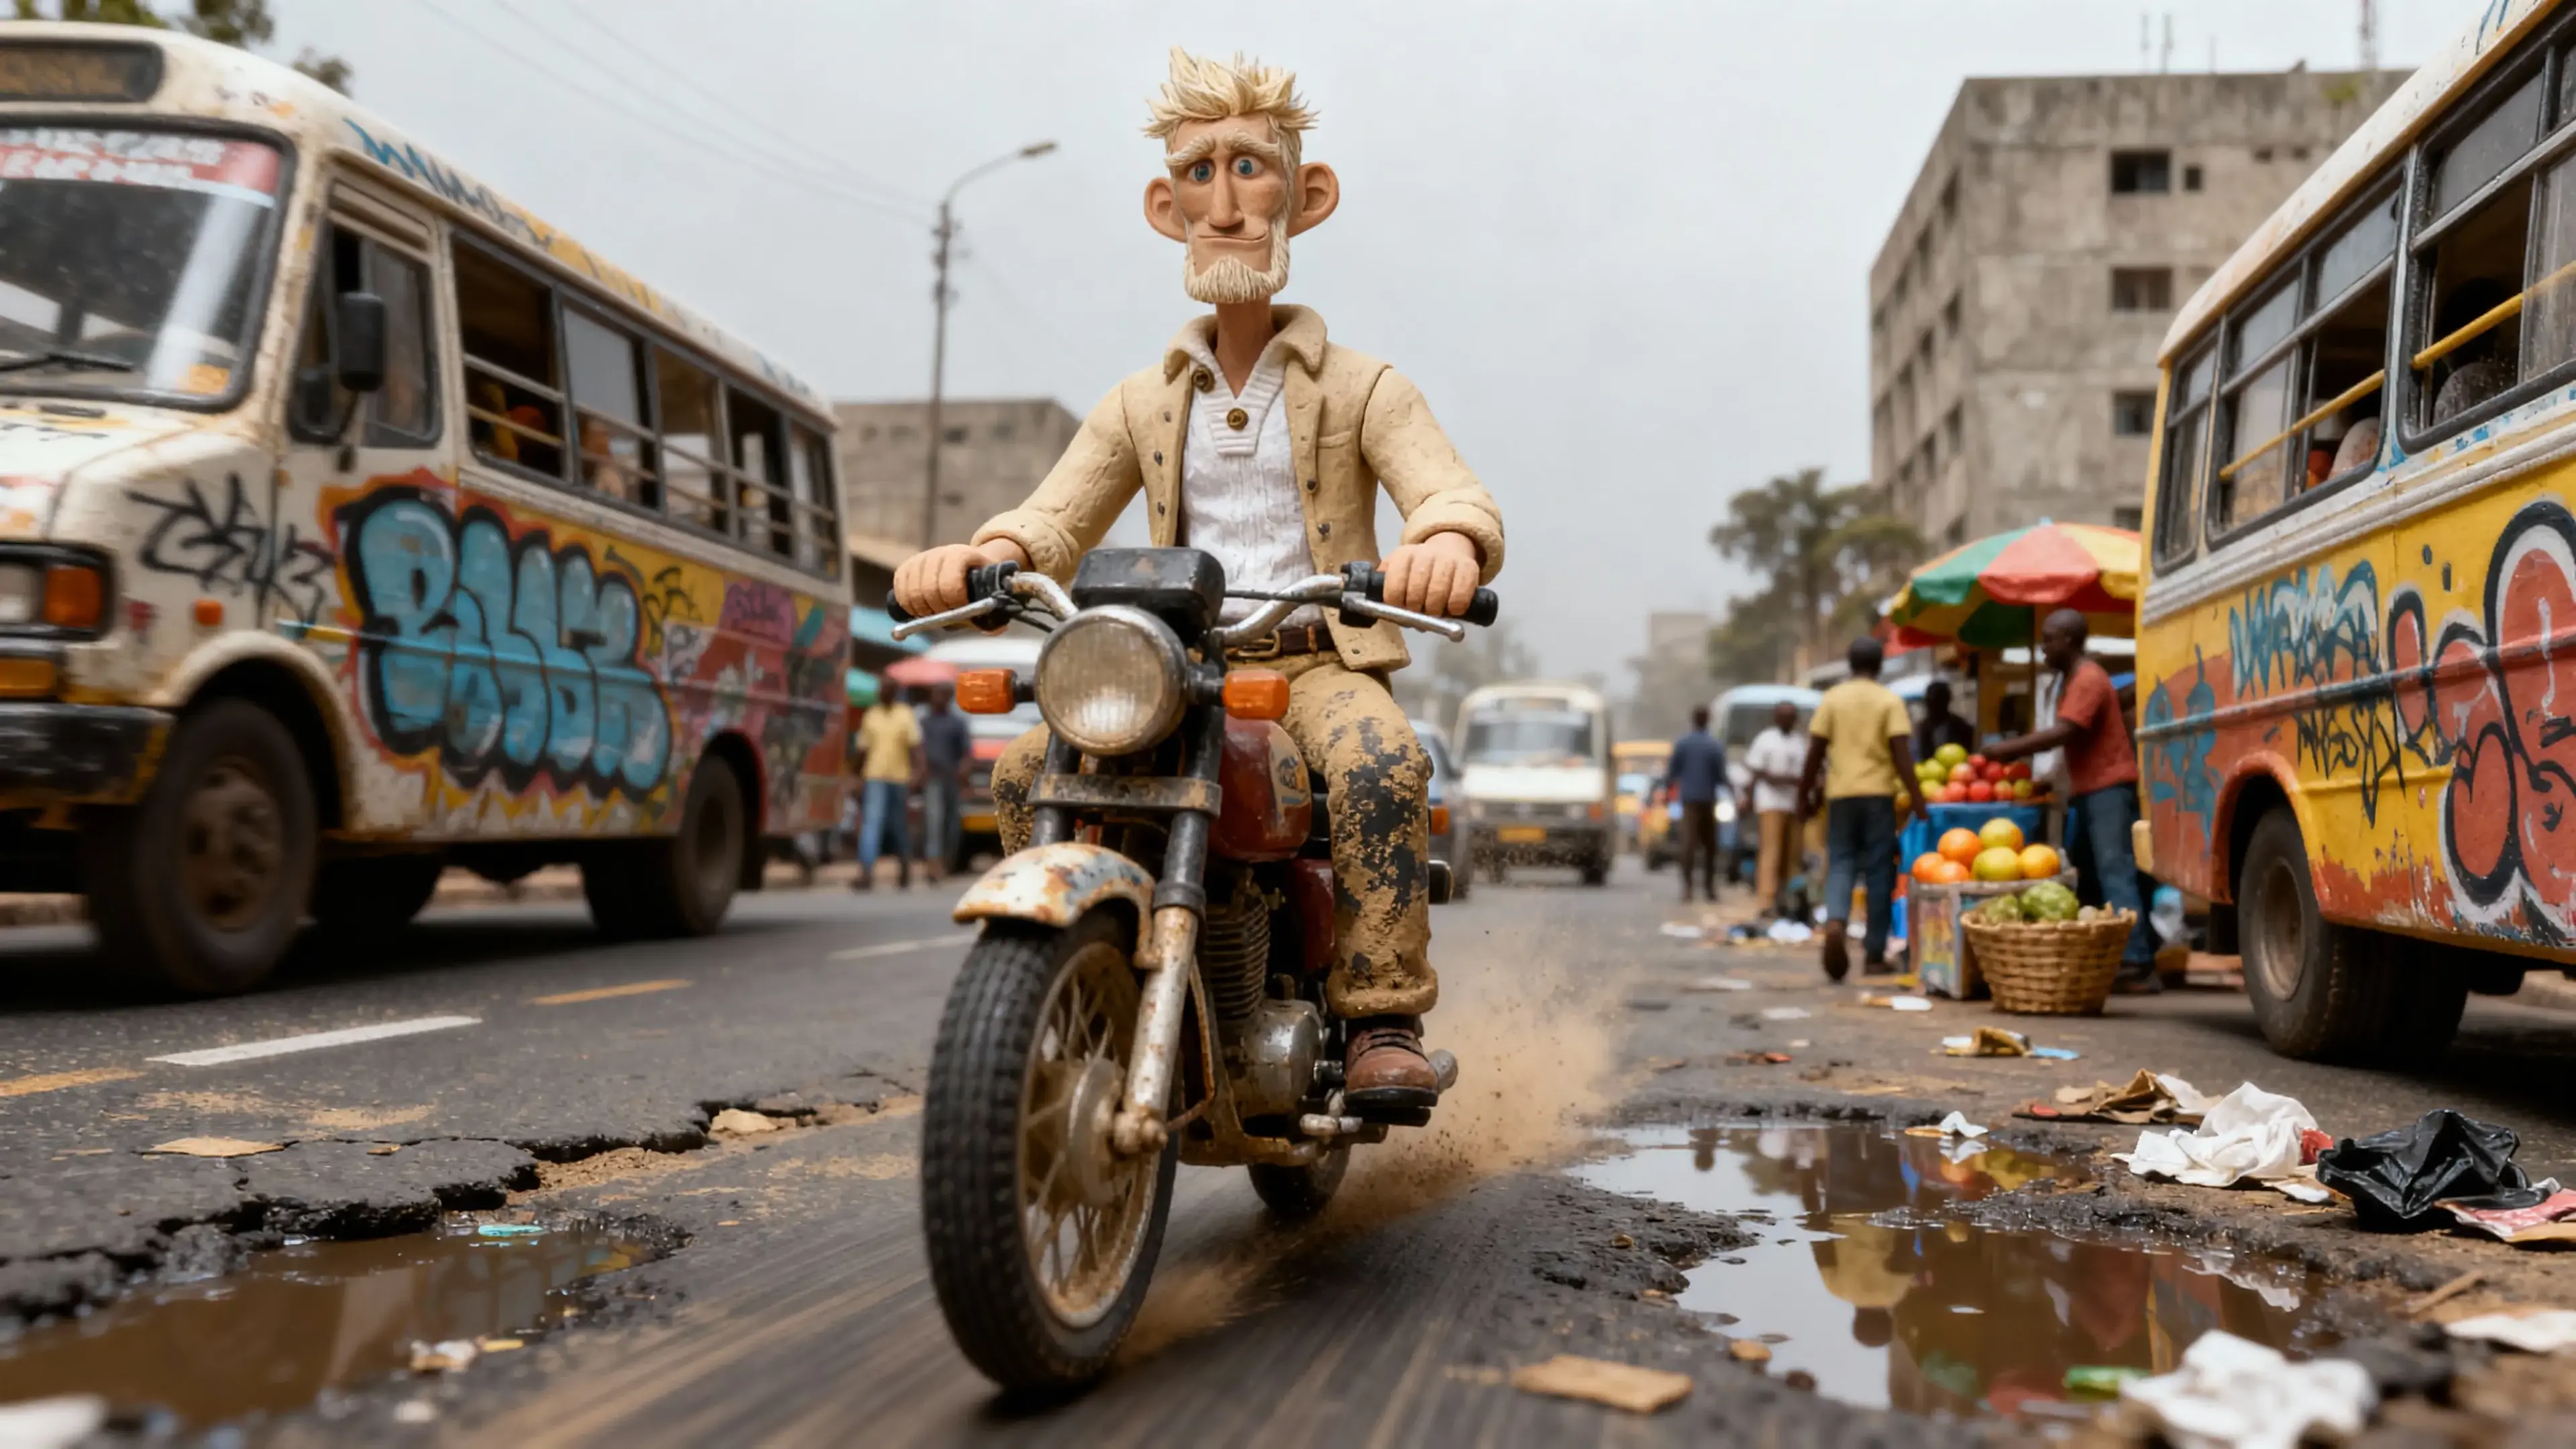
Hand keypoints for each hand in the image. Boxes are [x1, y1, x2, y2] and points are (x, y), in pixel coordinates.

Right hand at [893, 540, 1029, 617]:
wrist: (969, 565)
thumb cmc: (979, 587)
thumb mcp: (989, 597)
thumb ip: (992, 615)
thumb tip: (994, 629)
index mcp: (963, 556)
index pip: (951, 583)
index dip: (953, 603)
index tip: (959, 611)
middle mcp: (941, 553)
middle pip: (928, 588)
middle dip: (935, 609)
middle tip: (942, 617)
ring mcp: (923, 557)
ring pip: (912, 588)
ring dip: (920, 608)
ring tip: (930, 615)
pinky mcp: (909, 565)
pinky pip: (899, 585)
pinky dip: (905, 601)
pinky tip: (916, 609)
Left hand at [1379, 531, 1481, 616]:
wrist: (1449, 550)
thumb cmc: (1419, 572)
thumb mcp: (1397, 573)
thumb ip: (1386, 588)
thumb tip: (1378, 609)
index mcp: (1403, 556)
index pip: (1394, 585)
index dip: (1396, 603)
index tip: (1401, 609)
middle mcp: (1425, 553)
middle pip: (1416, 590)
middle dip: (1416, 609)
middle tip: (1419, 613)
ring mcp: (1448, 559)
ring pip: (1438, 591)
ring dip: (1435, 609)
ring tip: (1434, 612)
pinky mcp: (1469, 566)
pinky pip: (1461, 592)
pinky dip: (1456, 606)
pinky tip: (1453, 609)